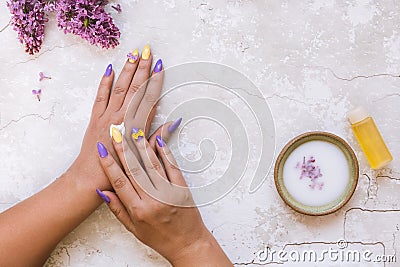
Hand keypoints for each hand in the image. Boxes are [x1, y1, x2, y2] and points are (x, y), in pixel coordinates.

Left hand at [66, 45, 178, 189]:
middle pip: (135, 87)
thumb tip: (174, 122)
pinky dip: (105, 82)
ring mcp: (107, 116)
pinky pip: (100, 96)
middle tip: (148, 50)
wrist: (91, 177)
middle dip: (142, 68)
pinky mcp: (95, 118)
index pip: (148, 97)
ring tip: (133, 54)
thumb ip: (158, 138)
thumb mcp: (143, 156)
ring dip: (127, 70)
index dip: (155, 80)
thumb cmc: (120, 170)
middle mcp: (121, 118)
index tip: (160, 65)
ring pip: (119, 88)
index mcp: (135, 127)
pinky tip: (110, 70)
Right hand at [96, 130, 231, 265]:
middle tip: (116, 133)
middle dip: (123, 149)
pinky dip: (165, 153)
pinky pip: (172, 167)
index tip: (101, 150)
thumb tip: (102, 191)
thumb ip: (118, 209)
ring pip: (152, 165)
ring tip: (134, 131)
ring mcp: (169, 193)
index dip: (109, 165)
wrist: (188, 244)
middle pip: (135, 169)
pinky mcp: (182, 188)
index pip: (120, 182)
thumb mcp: (134, 229)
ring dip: (142, 147)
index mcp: (139, 210)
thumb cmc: (160, 238)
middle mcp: (153, 200)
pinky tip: (158, 141)